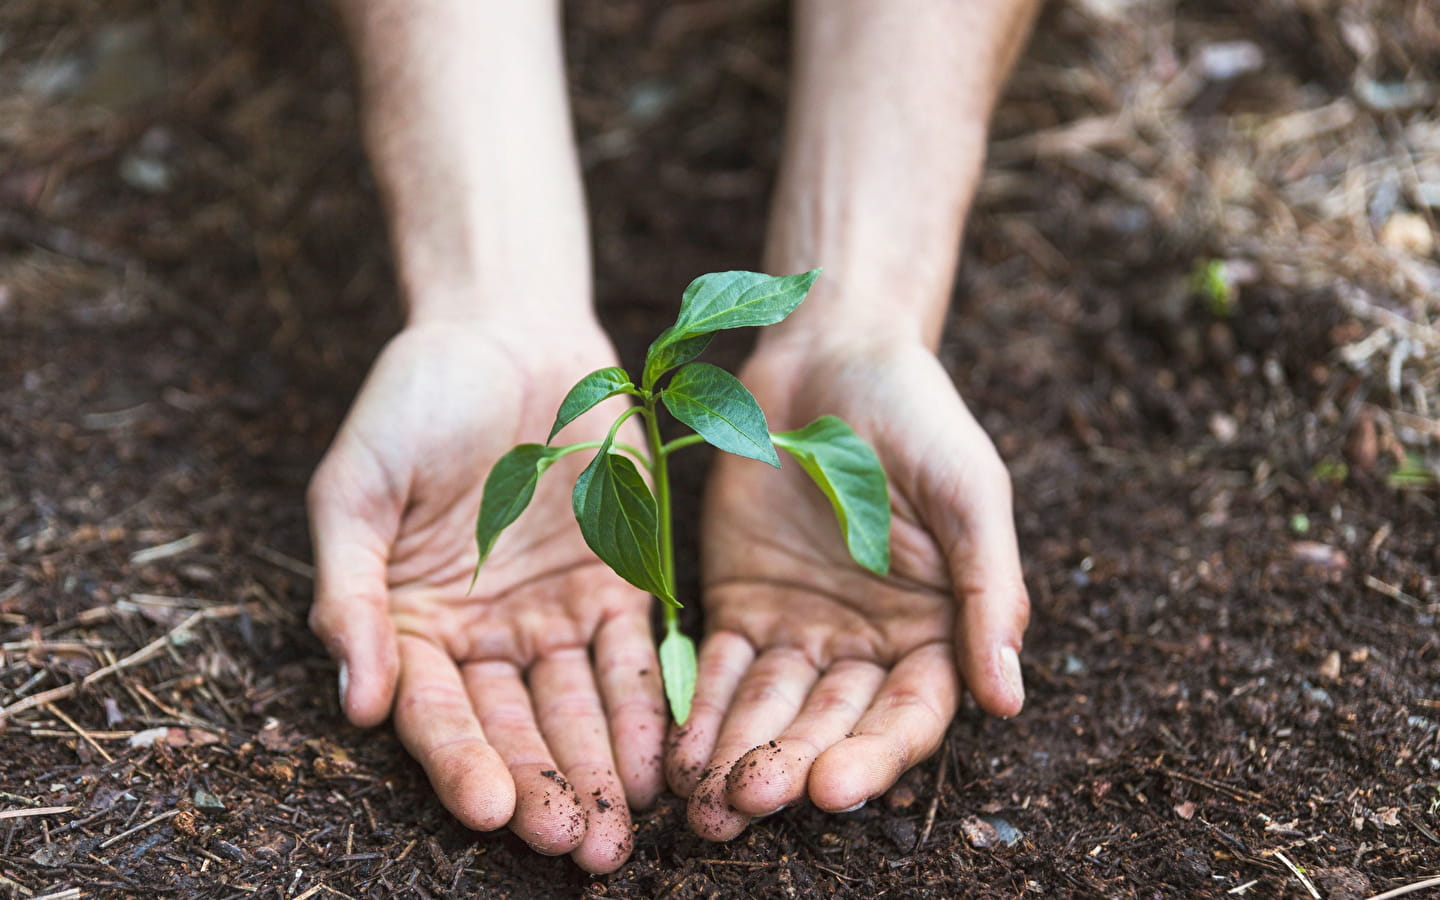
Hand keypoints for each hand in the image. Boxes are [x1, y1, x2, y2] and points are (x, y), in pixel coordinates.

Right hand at [306, 322, 665, 871]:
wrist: (504, 328)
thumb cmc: (413, 400)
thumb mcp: (356, 487)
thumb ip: (351, 592)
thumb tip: (357, 701)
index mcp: (413, 623)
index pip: (439, 712)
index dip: (462, 762)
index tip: (489, 810)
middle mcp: (486, 635)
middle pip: (515, 727)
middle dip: (545, 789)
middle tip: (576, 846)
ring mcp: (554, 612)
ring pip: (579, 707)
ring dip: (600, 768)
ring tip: (621, 828)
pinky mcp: (620, 581)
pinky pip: (636, 654)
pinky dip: (647, 704)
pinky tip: (662, 755)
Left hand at [666, 336, 1028, 839]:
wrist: (832, 353)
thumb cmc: (918, 416)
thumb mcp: (970, 493)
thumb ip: (990, 593)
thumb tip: (1009, 700)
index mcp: (937, 629)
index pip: (909, 713)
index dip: (875, 755)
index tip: (832, 786)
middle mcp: (868, 643)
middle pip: (832, 723)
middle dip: (792, 765)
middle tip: (748, 801)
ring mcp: (801, 626)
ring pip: (771, 709)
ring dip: (740, 754)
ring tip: (705, 803)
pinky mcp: (741, 603)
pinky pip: (720, 668)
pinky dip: (701, 709)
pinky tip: (678, 748)